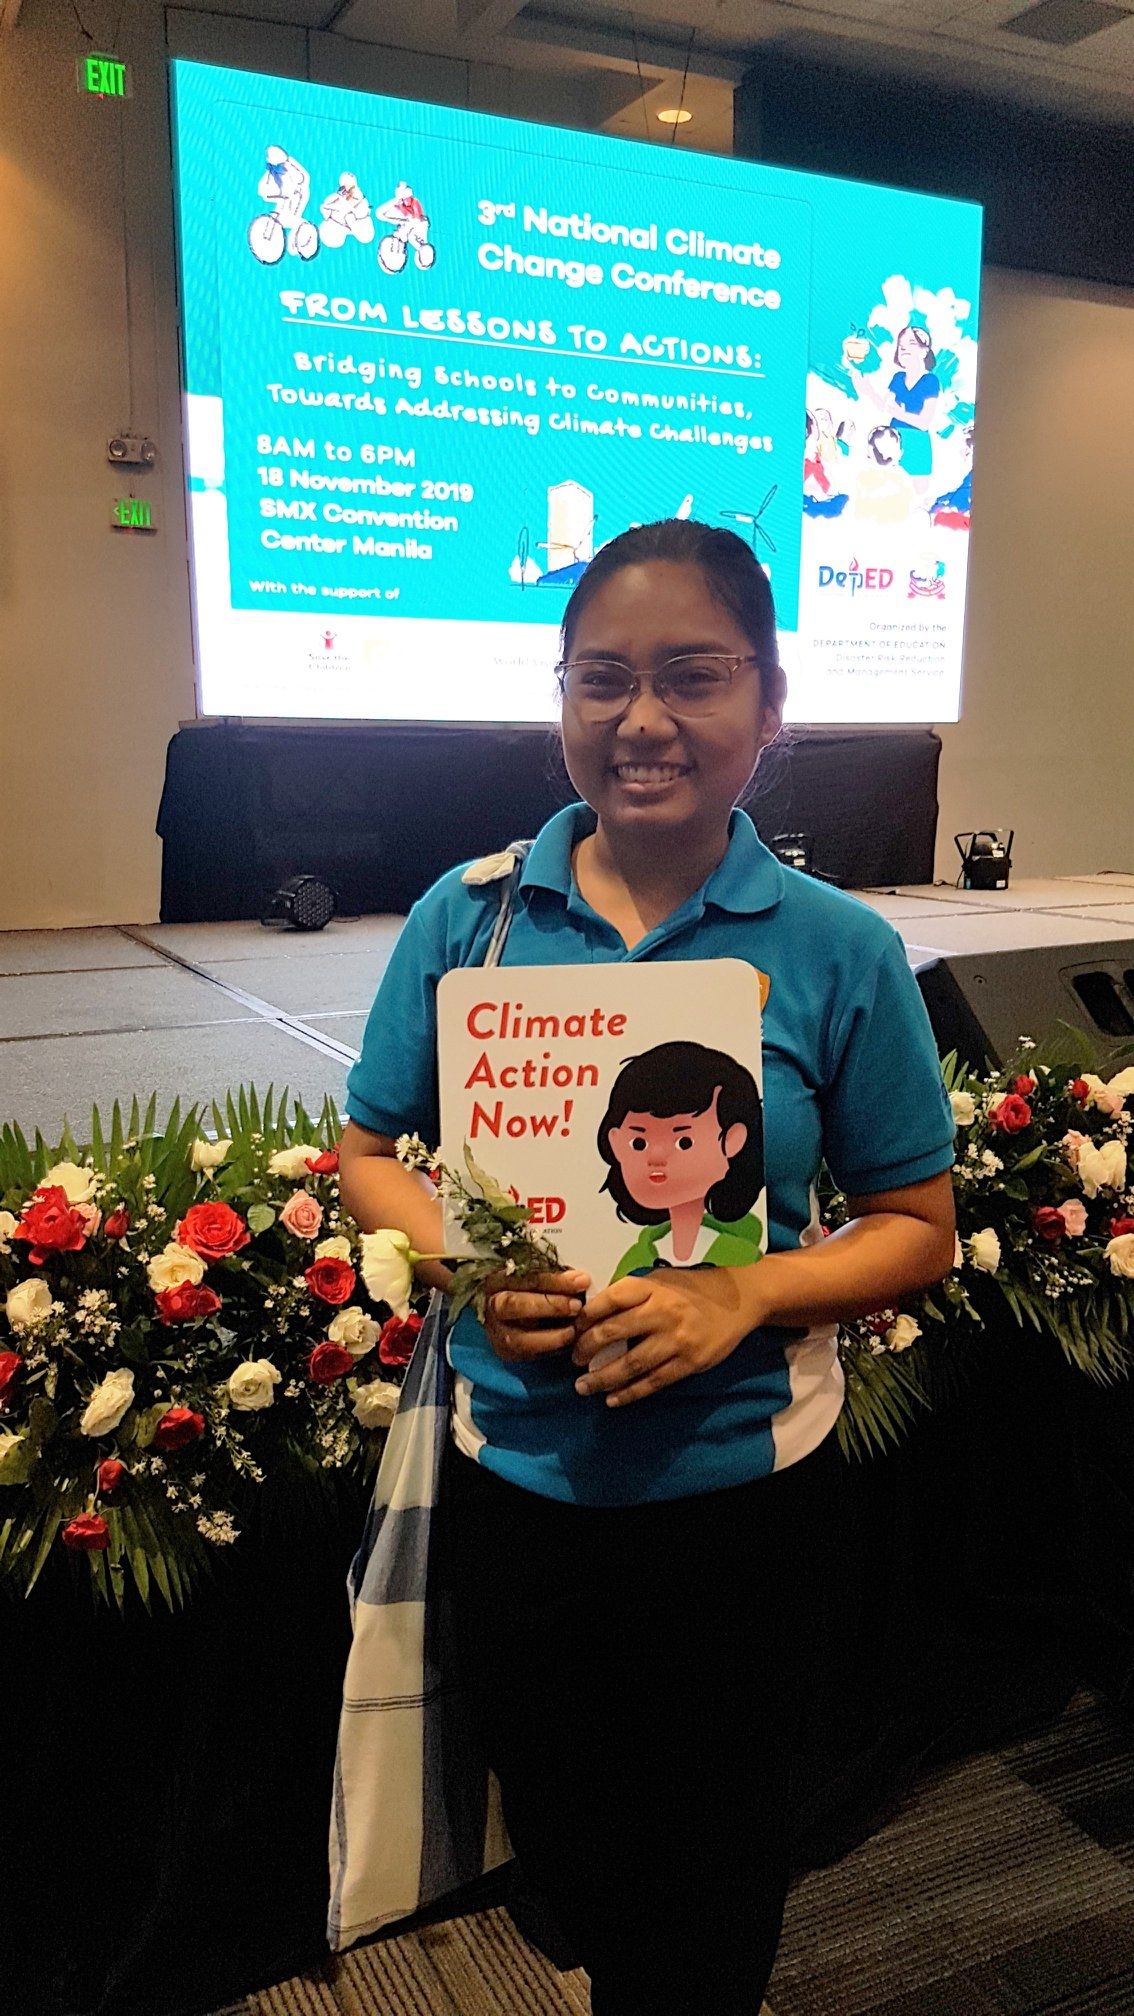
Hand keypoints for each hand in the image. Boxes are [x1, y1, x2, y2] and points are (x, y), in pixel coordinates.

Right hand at [483, 1269, 590, 1364]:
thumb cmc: (526, 1291)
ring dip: (551, 1336)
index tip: (581, 1282)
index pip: (526, 1278)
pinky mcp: (505, 1352)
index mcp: (498, 1280)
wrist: (505, 1314)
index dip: (555, 1281)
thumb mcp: (535, 1278)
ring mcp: (496, 1332)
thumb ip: (554, 1279)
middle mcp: (493, 1306)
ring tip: (573, 1331)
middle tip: (576, 1306)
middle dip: (550, 1306)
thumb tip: (580, 1280)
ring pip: (519, 1338)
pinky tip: (566, 1343)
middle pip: (516, 1305)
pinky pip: (527, 1355)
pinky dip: (549, 1350)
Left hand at [571, 1266, 764, 1407]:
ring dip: (603, 1379)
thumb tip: (594, 1312)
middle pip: (613, 1332)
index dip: (585, 1317)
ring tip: (584, 1387)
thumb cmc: (693, 1288)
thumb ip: (632, 1293)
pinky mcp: (690, 1362)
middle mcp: (662, 1312)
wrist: (739, 1299)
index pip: (609, 1300)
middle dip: (587, 1349)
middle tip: (574, 1361)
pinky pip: (654, 1382)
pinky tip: (613, 1399)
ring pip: (631, 1364)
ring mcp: (676, 1339)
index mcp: (651, 1287)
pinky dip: (630, 1393)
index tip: (572, 1330)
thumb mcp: (661, 1279)